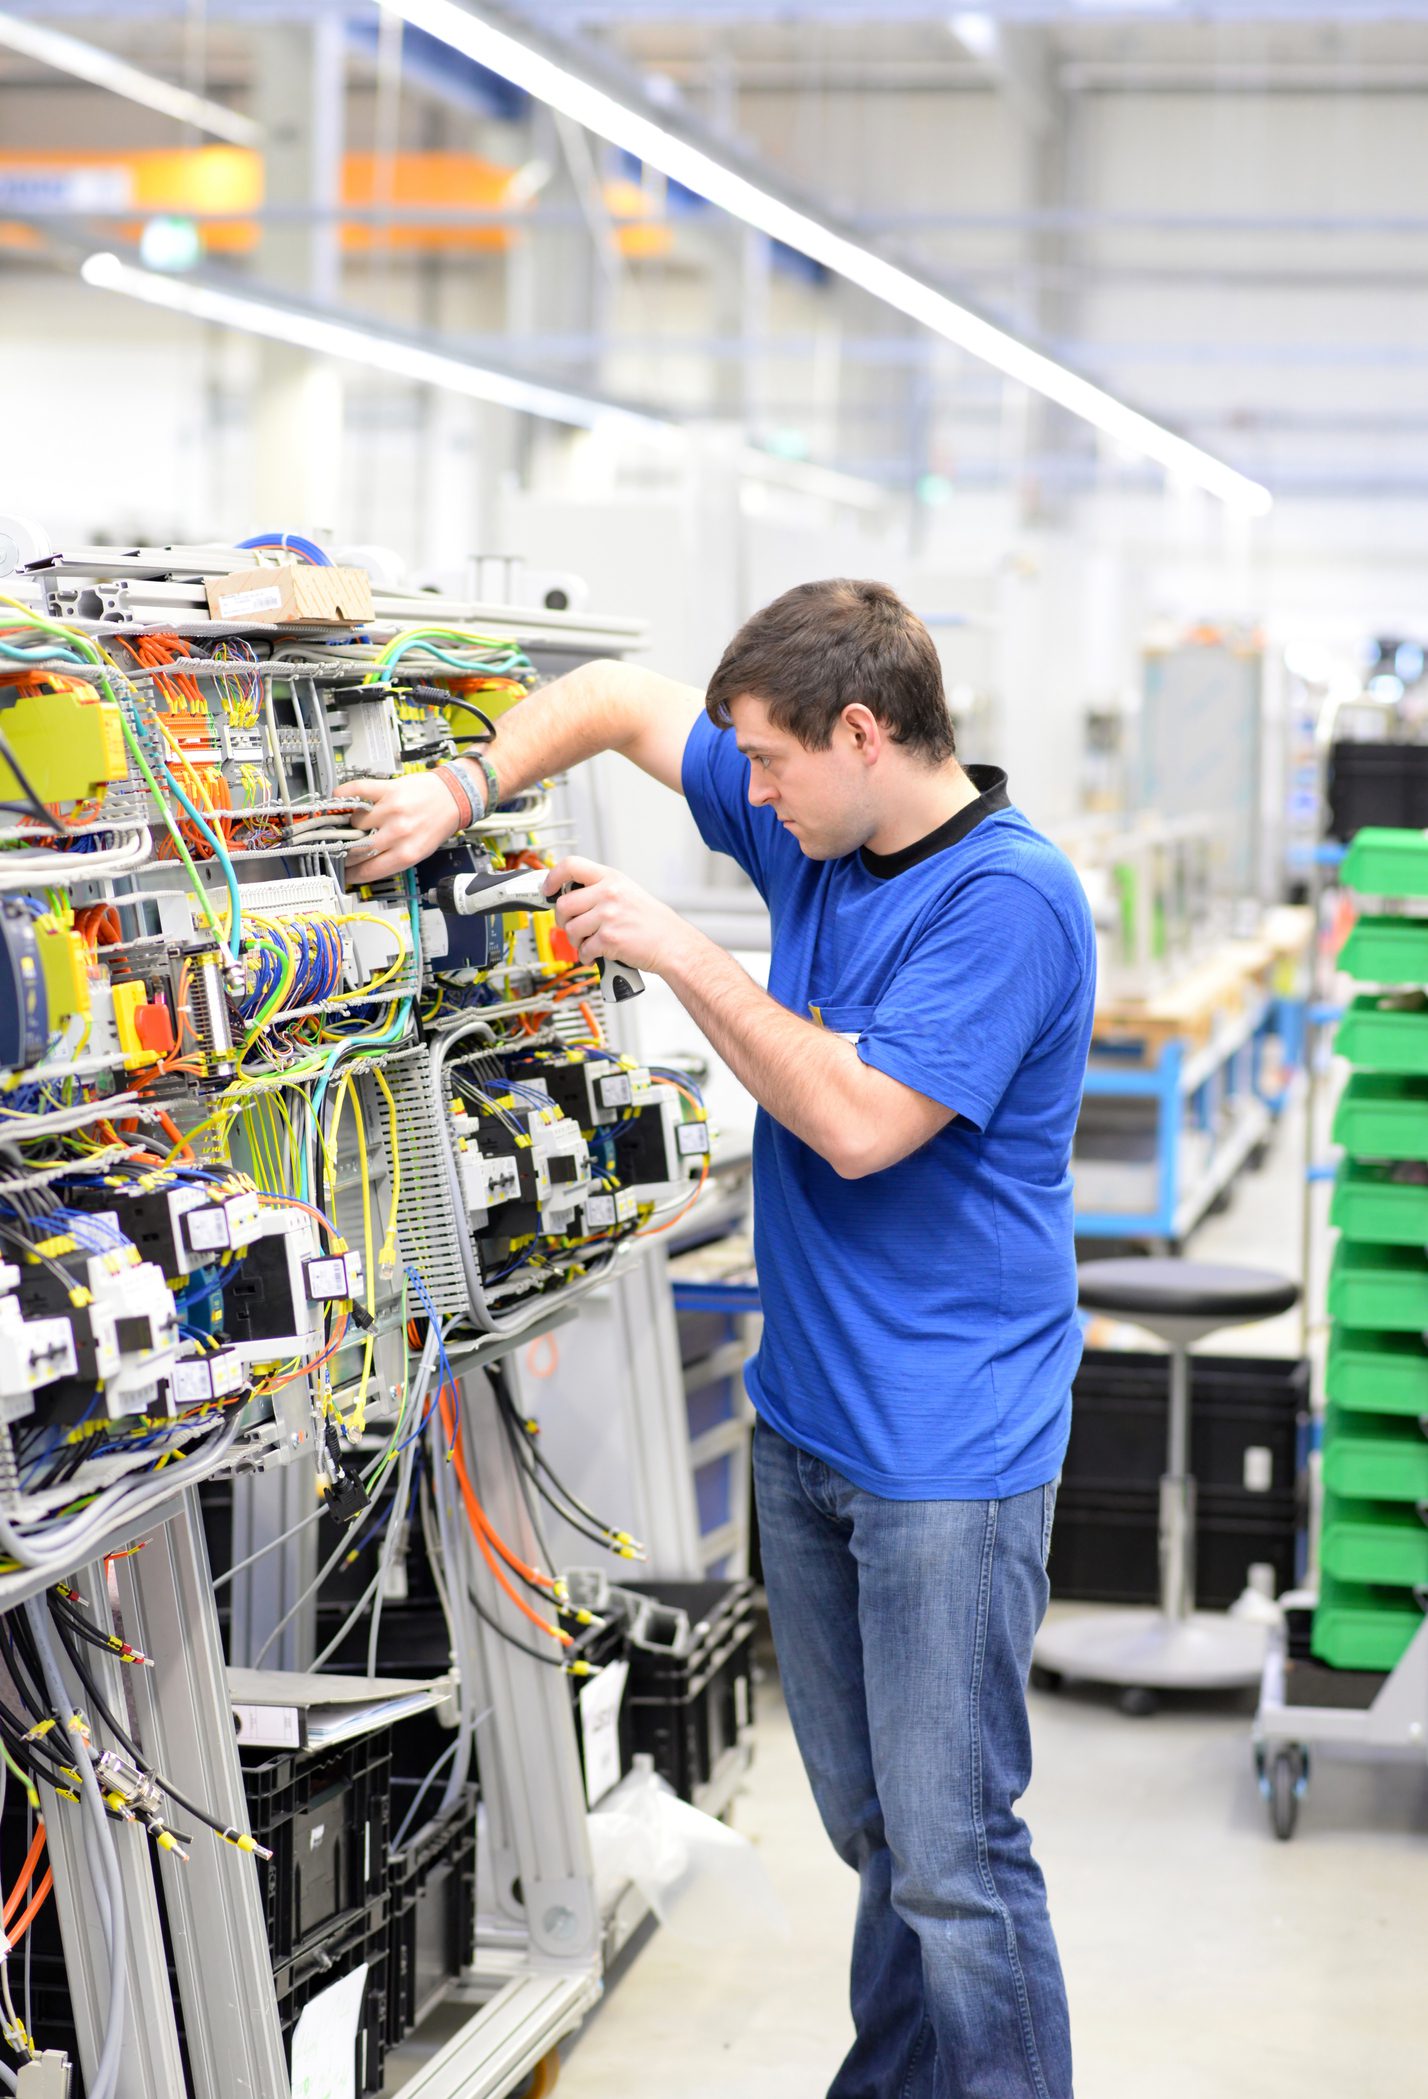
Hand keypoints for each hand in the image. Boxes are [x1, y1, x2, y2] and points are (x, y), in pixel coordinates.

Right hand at [334, 772, 462, 881]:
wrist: (454, 795)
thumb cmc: (438, 822)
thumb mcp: (421, 850)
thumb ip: (394, 858)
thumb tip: (364, 865)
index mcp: (408, 853)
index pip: (369, 870)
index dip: (351, 874)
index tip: (343, 873)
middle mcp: (399, 832)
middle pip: (357, 850)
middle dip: (346, 854)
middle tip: (341, 852)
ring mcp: (392, 809)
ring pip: (355, 822)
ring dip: (351, 825)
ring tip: (356, 824)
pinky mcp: (388, 788)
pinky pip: (357, 790)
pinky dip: (343, 794)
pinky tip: (339, 799)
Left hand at [545, 856, 694, 977]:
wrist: (673, 944)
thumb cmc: (652, 922)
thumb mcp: (627, 892)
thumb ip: (600, 890)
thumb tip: (570, 895)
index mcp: (611, 878)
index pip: (570, 866)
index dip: (552, 877)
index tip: (547, 889)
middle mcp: (608, 893)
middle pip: (563, 904)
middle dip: (562, 920)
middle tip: (571, 926)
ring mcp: (608, 916)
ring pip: (570, 929)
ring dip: (575, 941)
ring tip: (588, 943)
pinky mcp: (609, 939)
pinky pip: (583, 950)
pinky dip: (586, 956)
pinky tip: (595, 955)